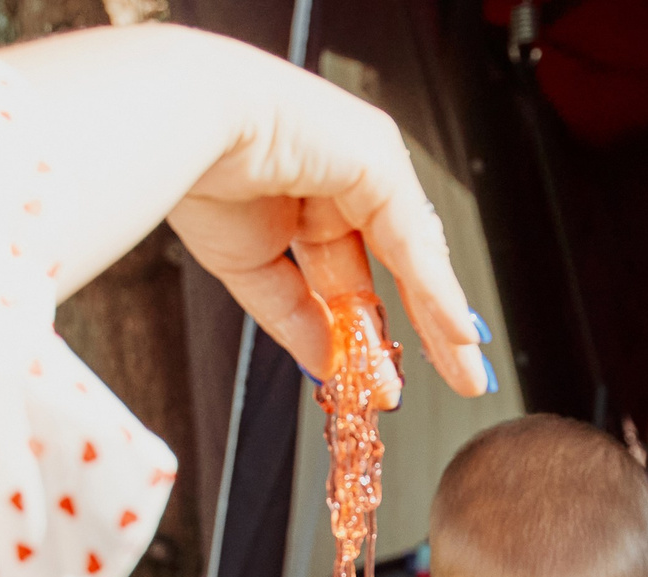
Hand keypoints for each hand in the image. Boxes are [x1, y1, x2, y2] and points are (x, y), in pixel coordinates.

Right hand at [0, 26, 487, 404]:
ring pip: (415, 255)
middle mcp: (345, 178)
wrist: (182, 128)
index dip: (371, 327)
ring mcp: (367, 165)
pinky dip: (438, 291)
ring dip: (443, 316)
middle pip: (399, 265)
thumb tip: (326, 362)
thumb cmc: (198, 176)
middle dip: (428, 326)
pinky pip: (415, 240)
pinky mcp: (380, 162)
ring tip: (464, 368)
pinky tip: (456, 332)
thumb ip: (297, 318)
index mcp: (309, 197)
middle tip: (456, 375)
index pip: (355, 271)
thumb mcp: (252, 271)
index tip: (383, 377)